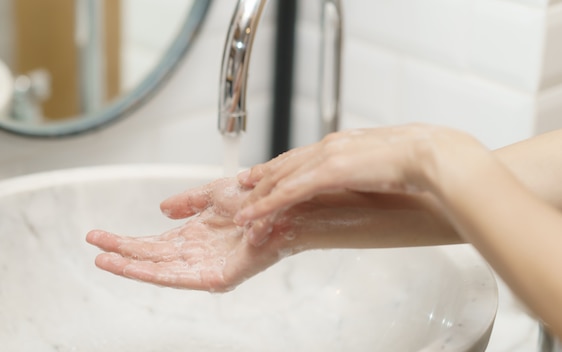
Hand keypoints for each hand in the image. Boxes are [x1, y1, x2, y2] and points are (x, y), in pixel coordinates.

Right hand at [86, 178, 297, 291]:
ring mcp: (205, 267)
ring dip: (130, 266)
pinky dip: (153, 274)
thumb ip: (187, 201)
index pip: (152, 243)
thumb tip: (163, 209)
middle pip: (150, 258)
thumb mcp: (213, 195)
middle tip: (94, 248)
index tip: (99, 236)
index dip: (125, 241)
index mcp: (194, 236)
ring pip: (159, 270)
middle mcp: (197, 254)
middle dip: (121, 253)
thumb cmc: (256, 201)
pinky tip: (131, 268)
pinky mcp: (218, 278)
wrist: (283, 206)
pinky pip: (180, 279)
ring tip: (104, 260)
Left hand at [234, 124, 482, 244]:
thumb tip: (372, 174)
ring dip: (258, 195)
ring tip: (242, 210)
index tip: (264, 172)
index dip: (281, 166)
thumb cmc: (426, 159)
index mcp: (346, 142)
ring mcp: (328, 158)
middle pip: (285, 164)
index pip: (303, 154)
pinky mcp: (329, 173)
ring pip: (281, 178)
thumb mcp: (390, 162)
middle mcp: (331, 146)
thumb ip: (371, 167)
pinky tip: (252, 215)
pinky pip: (288, 192)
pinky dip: (266, 204)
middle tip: (242, 186)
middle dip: (261, 178)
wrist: (437, 155)